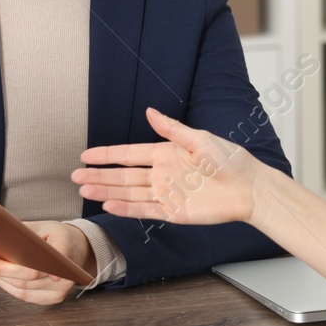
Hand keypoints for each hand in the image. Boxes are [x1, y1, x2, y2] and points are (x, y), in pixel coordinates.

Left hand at [0, 220, 92, 305]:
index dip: (28, 262)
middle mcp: (67, 271)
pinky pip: (26, 296)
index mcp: (65, 245)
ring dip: (1, 278)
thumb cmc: (56, 236)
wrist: (78, 249)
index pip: (44, 255)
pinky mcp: (55, 298)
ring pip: (24, 288)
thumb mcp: (42, 226)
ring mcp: (62, 288)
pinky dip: (9, 287)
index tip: (3, 263)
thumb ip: (22, 233)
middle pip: (28, 275)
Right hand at [72, 108, 265, 226]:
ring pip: (129, 193)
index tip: (86, 155)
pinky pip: (145, 210)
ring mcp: (166, 194)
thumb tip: (150, 112)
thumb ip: (172, 129)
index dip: (107, 155)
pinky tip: (109, 205)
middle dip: (99, 176)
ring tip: (84, 190)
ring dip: (107, 192)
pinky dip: (126, 209)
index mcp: (166, 154)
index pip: (129, 154)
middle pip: (123, 175)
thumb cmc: (231, 161)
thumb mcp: (201, 139)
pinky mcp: (174, 213)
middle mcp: (162, 174)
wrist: (250, 188)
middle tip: (75, 176)